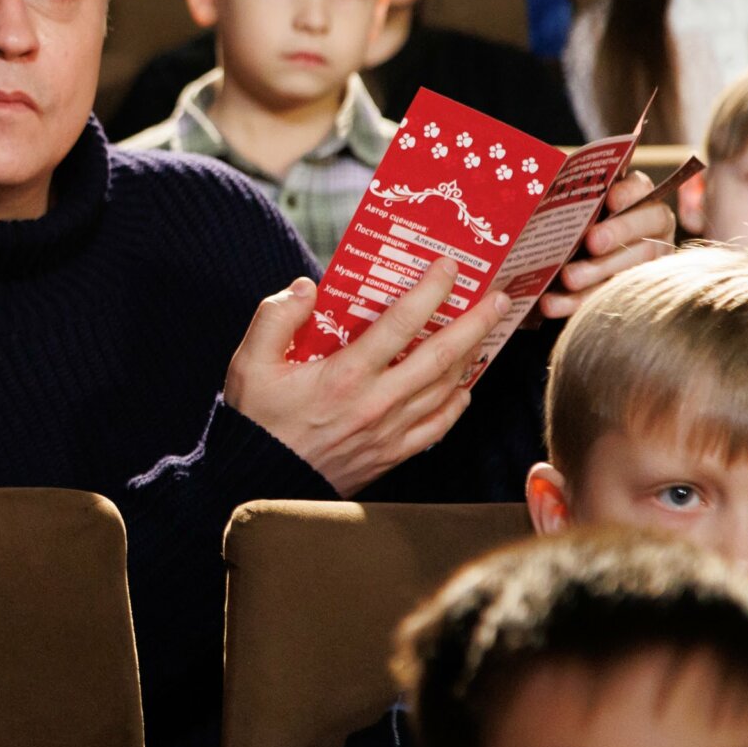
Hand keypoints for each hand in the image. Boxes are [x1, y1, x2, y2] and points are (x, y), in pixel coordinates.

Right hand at [223, 262, 510, 496]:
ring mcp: (389, 431)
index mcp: (344, 374)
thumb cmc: (257, 419)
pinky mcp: (391, 453)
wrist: (259, 479)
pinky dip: (457, 404)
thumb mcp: (251, 362)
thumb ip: (276, 317)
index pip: (400, 324)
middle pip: (440, 357)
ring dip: (472, 357)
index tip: (448, 267)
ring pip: (445, 390)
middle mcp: (376, 402)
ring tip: (486, 332)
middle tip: (497, 299)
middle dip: (474, 323)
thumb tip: (307, 288)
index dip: (430, 291)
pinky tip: (463, 387)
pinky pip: (438, 427)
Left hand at [535, 169, 675, 319]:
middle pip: (641, 230)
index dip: (629, 193)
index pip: (641, 190)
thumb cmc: (567, 222)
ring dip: (596, 273)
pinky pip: (606, 300)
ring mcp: (644, 264)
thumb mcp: (569, 207)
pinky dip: (577, 302)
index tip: (611, 198)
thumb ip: (567, 197)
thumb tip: (537, 186)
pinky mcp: (626, 294)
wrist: (564, 262)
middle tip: (592, 242)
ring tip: (568, 278)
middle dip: (616, 234)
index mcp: (636, 200)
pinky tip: (553, 303)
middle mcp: (649, 231)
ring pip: (628, 269)